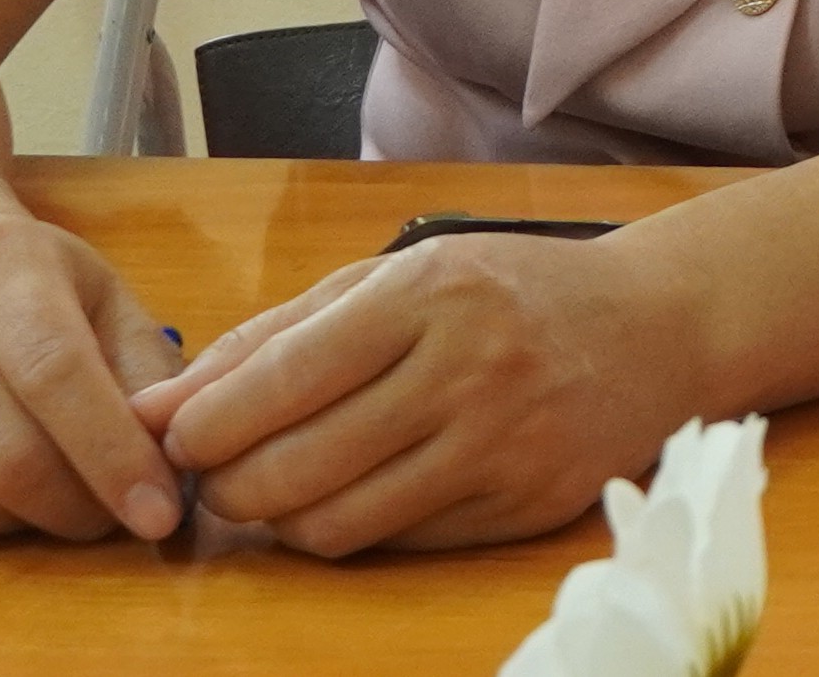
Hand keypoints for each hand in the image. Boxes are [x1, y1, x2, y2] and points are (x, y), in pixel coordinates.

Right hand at [0, 206, 188, 542]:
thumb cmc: (28, 291)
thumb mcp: (102, 297)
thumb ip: (146, 369)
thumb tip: (166, 453)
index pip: (54, 371)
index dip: (111, 453)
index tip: (159, 512)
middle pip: (2, 453)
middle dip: (77, 505)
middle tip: (116, 517)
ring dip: (27, 522)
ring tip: (60, 497)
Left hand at [132, 229, 701, 553]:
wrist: (658, 325)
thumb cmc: (511, 291)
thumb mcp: (400, 275)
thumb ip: (277, 334)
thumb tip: (159, 405)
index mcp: (431, 293)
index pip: (278, 381)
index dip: (202, 427)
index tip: (176, 439)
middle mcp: (471, 368)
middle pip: (294, 468)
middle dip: (228, 487)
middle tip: (218, 477)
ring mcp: (504, 444)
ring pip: (337, 524)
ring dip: (282, 521)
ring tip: (279, 492)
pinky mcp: (526, 504)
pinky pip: (399, 543)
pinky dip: (354, 530)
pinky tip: (353, 497)